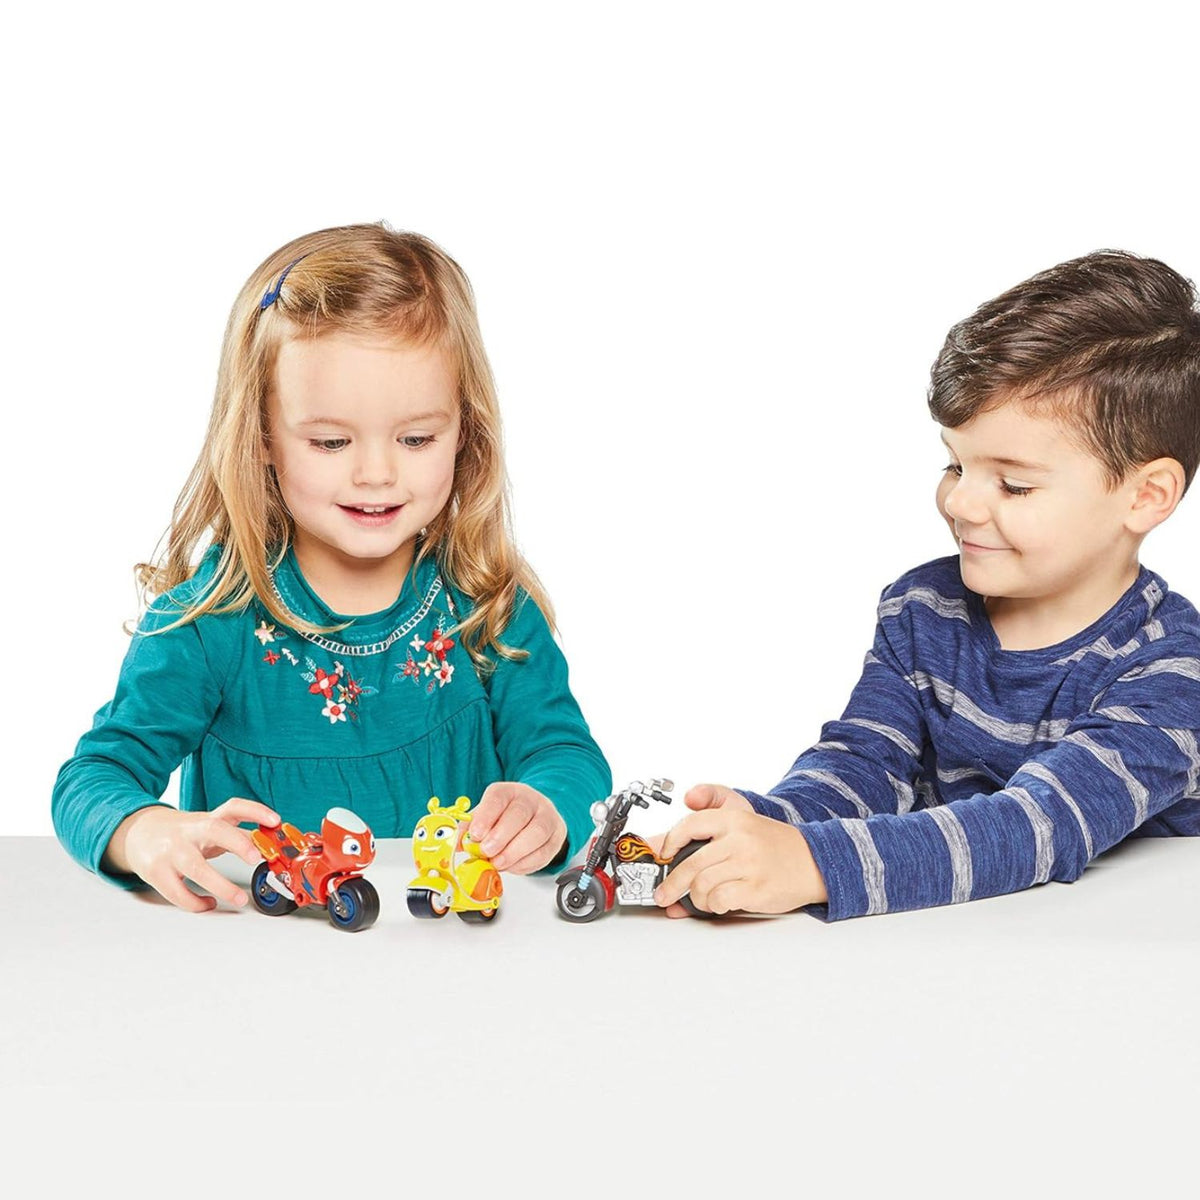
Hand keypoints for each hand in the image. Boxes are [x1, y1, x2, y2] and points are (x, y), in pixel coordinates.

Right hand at [102, 797, 280, 912]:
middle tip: (257, 858)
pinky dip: (195, 902)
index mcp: (207, 819)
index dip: (255, 811)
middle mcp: (190, 831)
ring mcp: (171, 851)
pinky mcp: (156, 872)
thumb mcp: (208, 829)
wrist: (137, 833)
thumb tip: (270, 844)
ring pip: (196, 867)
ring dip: (220, 885)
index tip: (275, 821)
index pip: (233, 808)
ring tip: (239, 899)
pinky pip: (177, 891)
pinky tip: (208, 903)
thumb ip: (237, 835)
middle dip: (238, 842)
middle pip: (214, 830)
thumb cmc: (182, 833)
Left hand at [469, 781, 566, 873]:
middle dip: (501, 836)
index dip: (486, 816)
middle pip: (519, 814)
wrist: (534, 816)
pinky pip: (544, 851)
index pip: (498, 797)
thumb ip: (470, 828)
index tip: (475, 834)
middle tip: (487, 851)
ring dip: (515, 852)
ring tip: (498, 863)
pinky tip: (512, 866)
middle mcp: (530, 800)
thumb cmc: (505, 817)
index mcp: (508, 792)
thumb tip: (459, 843)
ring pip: (537, 832)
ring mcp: (547, 816)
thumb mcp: (485, 816)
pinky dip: (526, 863)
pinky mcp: (556, 836)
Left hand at [655, 782, 826, 916]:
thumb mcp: (743, 824)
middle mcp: (739, 839)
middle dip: (671, 884)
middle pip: (690, 863)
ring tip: (702, 899)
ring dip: (695, 898)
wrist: (814, 861)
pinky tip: (719, 903)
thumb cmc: (773, 846)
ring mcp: (748, 864)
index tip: (663, 856)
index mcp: (733, 819)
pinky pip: (719, 900)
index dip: (670, 842)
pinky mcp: (756, 888)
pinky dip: (713, 906)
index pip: (690, 824)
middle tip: (663, 895)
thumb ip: (707, 830)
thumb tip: (664, 848)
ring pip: (701, 885)